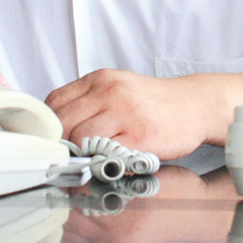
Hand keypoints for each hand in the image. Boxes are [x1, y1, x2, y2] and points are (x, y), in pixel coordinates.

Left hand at [45, 69, 210, 160]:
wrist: (194, 104)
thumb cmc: (153, 102)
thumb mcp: (117, 88)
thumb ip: (89, 101)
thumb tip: (57, 126)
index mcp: (100, 79)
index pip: (55, 101)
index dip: (49, 125)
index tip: (53, 139)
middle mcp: (110, 91)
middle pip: (63, 121)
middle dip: (61, 143)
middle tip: (68, 155)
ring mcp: (125, 112)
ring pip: (80, 137)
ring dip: (80, 154)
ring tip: (89, 159)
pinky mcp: (140, 136)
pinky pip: (106, 153)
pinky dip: (101, 162)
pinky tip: (107, 162)